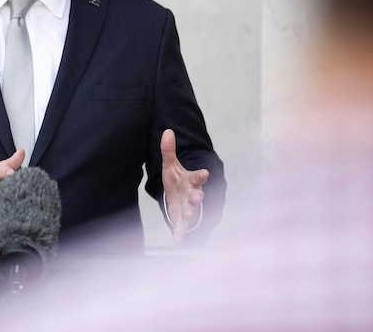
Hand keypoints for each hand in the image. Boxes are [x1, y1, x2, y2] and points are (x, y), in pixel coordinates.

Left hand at [161, 129, 208, 244]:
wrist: (178, 196)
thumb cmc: (177, 180)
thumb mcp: (170, 165)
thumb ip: (168, 150)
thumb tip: (167, 131)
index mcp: (191, 181)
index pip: (197, 177)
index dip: (201, 175)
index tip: (205, 172)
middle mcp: (192, 194)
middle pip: (197, 196)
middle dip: (197, 197)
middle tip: (198, 198)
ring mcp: (188, 207)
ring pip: (191, 211)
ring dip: (190, 213)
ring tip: (188, 214)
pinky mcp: (182, 218)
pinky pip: (182, 227)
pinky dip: (180, 233)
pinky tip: (177, 240)